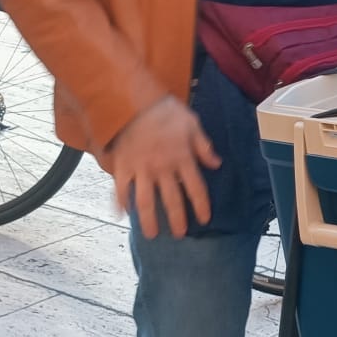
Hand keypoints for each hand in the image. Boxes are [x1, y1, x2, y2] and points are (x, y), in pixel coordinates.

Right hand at [100, 95, 219, 238]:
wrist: (133, 101)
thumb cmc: (165, 111)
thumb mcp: (192, 124)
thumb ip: (204, 147)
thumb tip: (216, 164)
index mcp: (182, 159)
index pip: (196, 189)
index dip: (201, 206)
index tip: (204, 219)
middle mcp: (163, 168)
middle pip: (172, 200)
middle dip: (177, 219)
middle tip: (180, 234)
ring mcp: (141, 169)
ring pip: (147, 201)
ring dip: (149, 220)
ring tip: (152, 235)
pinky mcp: (123, 166)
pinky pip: (121, 189)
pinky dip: (120, 203)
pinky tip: (122, 216)